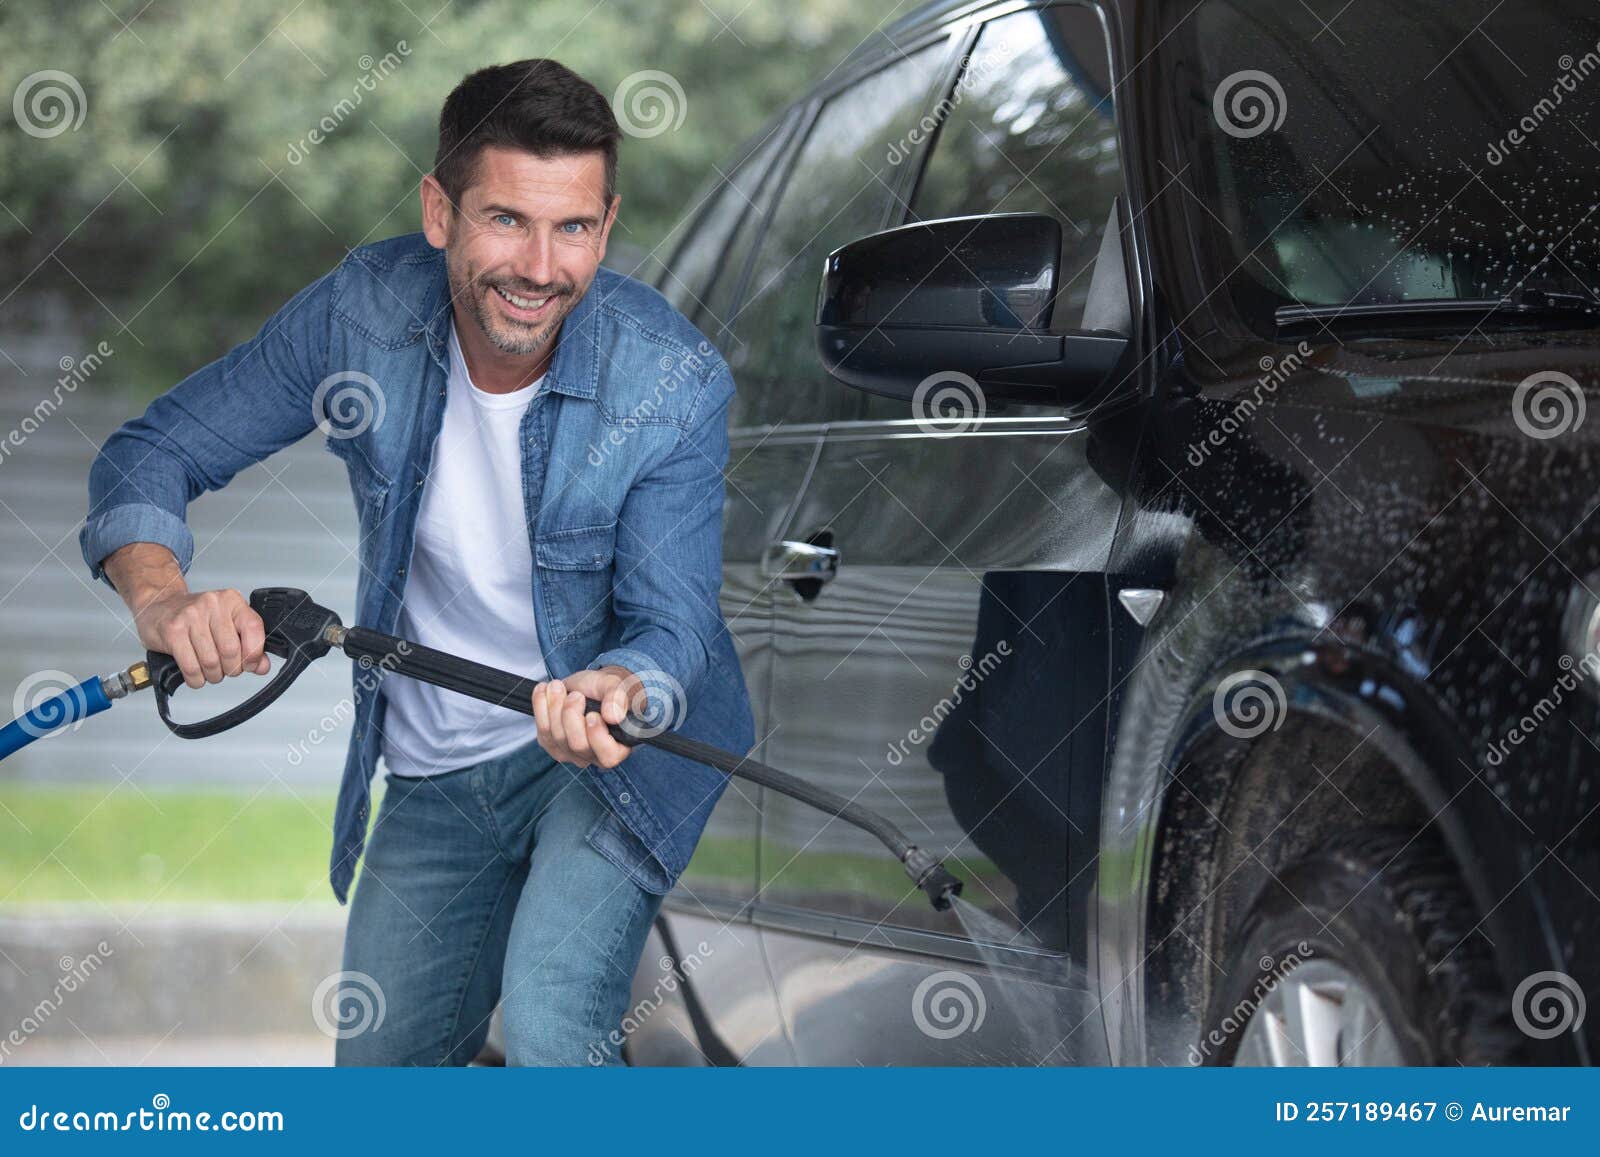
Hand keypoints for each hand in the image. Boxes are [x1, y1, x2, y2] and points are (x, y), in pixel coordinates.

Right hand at [135, 588, 269, 689]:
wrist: (157, 607)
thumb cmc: (194, 617)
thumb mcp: (226, 624)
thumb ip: (248, 644)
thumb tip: (262, 666)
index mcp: (231, 600)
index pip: (253, 628)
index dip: (254, 654)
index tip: (251, 665)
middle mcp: (212, 604)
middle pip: (231, 650)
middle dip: (231, 669)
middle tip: (226, 669)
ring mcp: (190, 616)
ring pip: (211, 662)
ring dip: (213, 675)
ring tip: (210, 671)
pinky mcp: (173, 631)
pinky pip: (191, 667)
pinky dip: (196, 679)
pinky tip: (196, 676)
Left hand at [531, 665, 644, 769]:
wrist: (588, 686)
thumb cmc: (605, 689)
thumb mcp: (615, 686)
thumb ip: (617, 699)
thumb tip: (613, 717)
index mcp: (617, 747)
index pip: (608, 756)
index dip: (597, 736)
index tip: (592, 714)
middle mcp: (594, 755)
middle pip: (578, 744)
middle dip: (572, 715)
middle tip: (575, 694)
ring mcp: (571, 753)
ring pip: (557, 737)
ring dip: (554, 706)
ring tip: (558, 686)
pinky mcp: (551, 745)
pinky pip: (542, 730)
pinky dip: (540, 706)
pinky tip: (544, 690)